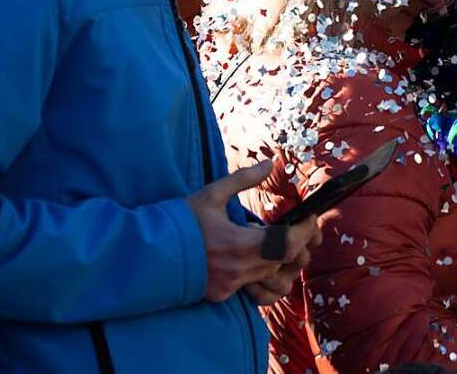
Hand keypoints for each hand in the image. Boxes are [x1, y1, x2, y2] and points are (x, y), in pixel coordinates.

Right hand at [187, 161, 317, 301]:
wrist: (148, 254)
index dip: (305, 231)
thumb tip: (270, 163)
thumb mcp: (212, 194)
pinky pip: (256, 292)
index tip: (308, 218)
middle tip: (297, 228)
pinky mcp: (222, 294)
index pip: (290, 244)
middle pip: (287, 263)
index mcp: (241, 245)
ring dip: (283, 268)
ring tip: (278, 248)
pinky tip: (257, 262)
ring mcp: (232, 286)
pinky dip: (264, 279)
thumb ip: (244, 179)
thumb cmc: (181, 222)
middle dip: (299, 245)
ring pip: (276, 285)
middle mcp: (240, 270)